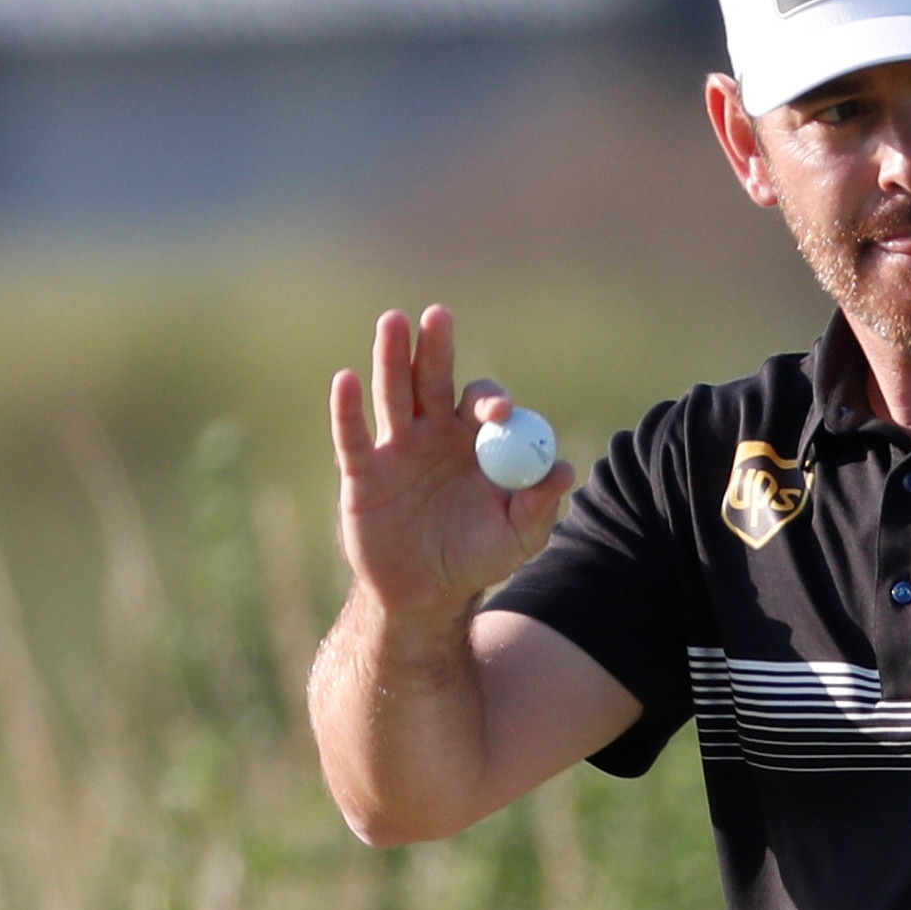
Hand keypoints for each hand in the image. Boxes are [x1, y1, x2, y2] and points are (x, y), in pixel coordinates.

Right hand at [327, 305, 576, 619]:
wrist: (427, 594)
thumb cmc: (477, 558)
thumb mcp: (517, 538)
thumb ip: (539, 505)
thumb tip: (564, 469)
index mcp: (476, 441)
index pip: (482, 404)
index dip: (491, 401)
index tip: (498, 412)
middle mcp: (435, 433)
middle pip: (434, 380)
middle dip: (436, 349)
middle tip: (438, 315)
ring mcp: (397, 448)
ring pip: (393, 394)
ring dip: (392, 358)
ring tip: (393, 321)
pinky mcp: (363, 471)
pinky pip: (354, 436)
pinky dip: (347, 409)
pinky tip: (345, 380)